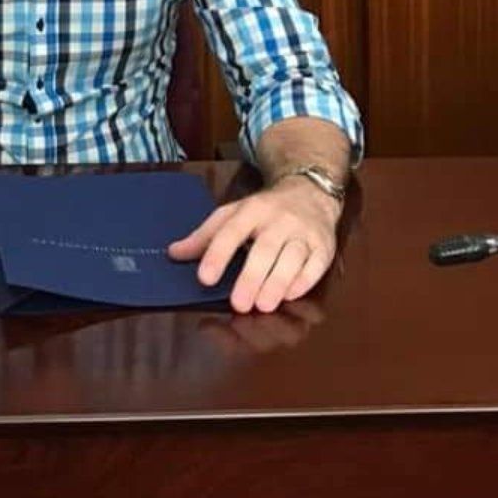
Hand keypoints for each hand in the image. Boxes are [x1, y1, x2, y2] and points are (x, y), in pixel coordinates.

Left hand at [169, 177, 340, 312]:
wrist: (311, 191)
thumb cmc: (265, 210)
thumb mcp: (232, 214)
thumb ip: (205, 236)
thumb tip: (174, 254)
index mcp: (251, 210)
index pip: (231, 231)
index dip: (217, 255)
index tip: (205, 278)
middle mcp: (279, 220)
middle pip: (265, 248)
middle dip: (252, 277)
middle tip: (238, 304)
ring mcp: (304, 232)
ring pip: (293, 257)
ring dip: (278, 282)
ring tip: (263, 306)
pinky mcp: (324, 246)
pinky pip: (316, 264)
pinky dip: (304, 281)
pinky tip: (290, 295)